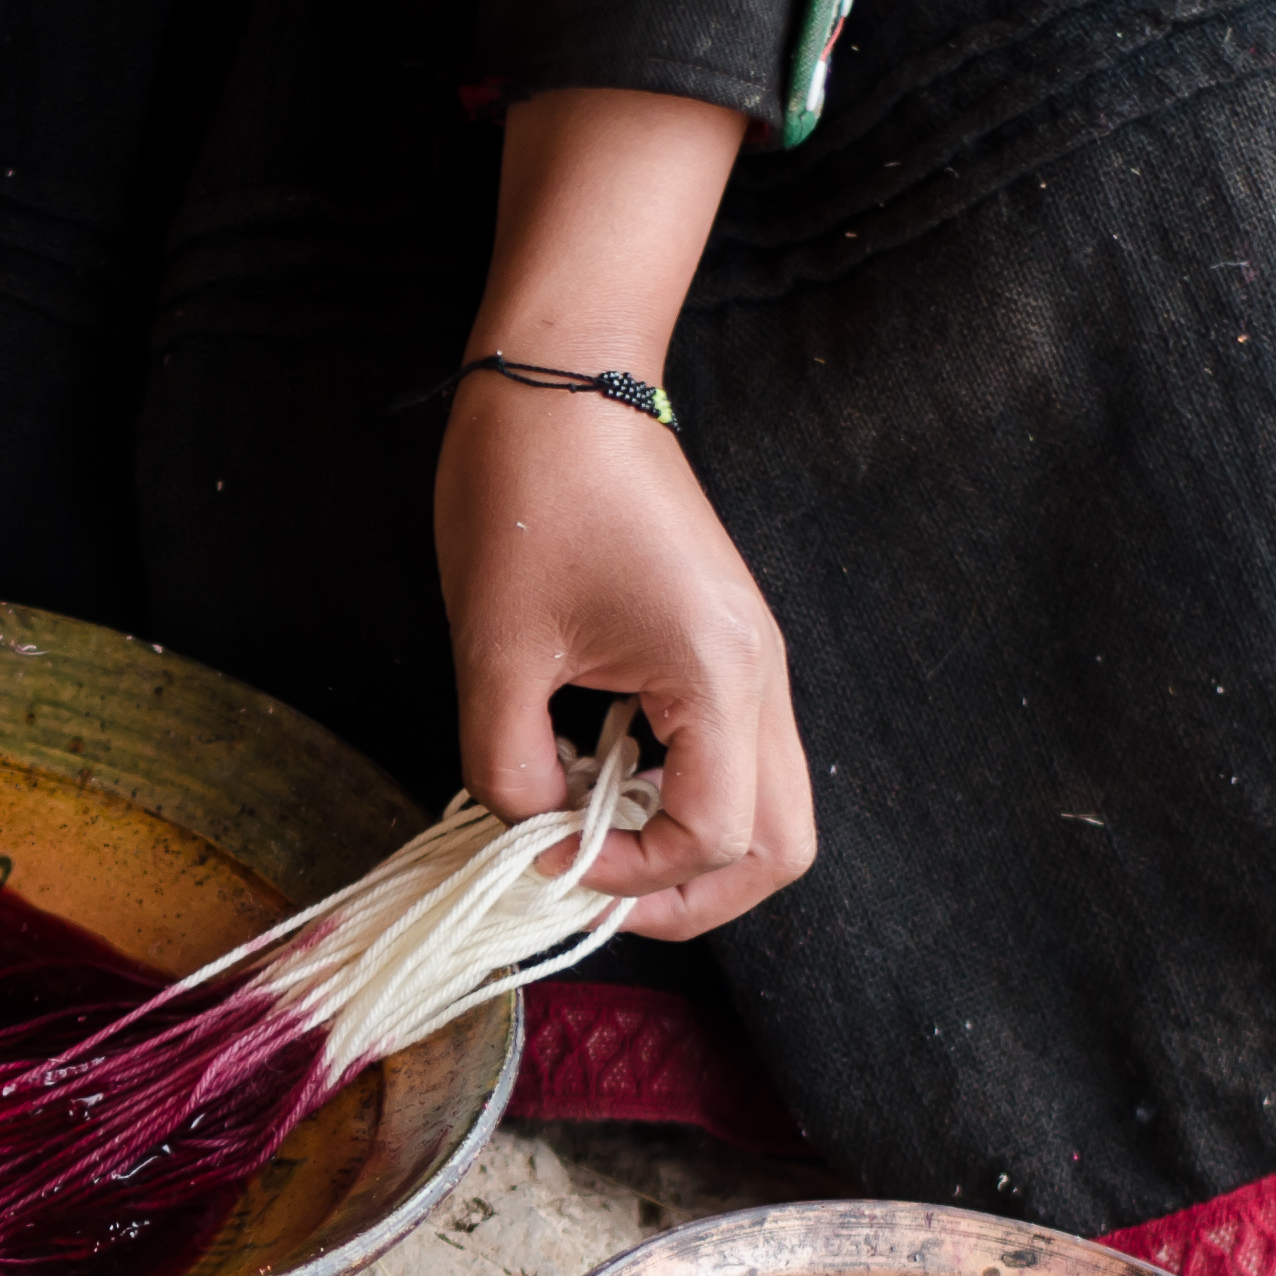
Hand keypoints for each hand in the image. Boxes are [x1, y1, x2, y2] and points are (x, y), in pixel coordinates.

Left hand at [436, 377, 807, 937]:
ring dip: (685, 846)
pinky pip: (733, 758)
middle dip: (690, 893)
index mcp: (718, 673)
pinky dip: (677, 794)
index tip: (547, 854)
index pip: (716, 837)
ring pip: (768, 809)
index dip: (630, 875)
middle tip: (594, 883)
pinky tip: (598, 773)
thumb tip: (530, 834)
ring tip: (591, 832)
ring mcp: (753, 661)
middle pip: (781, 847)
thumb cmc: (527, 495)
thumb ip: (511, 767)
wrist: (563, 382)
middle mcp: (760, 674)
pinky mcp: (726, 649)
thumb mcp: (495, 651)